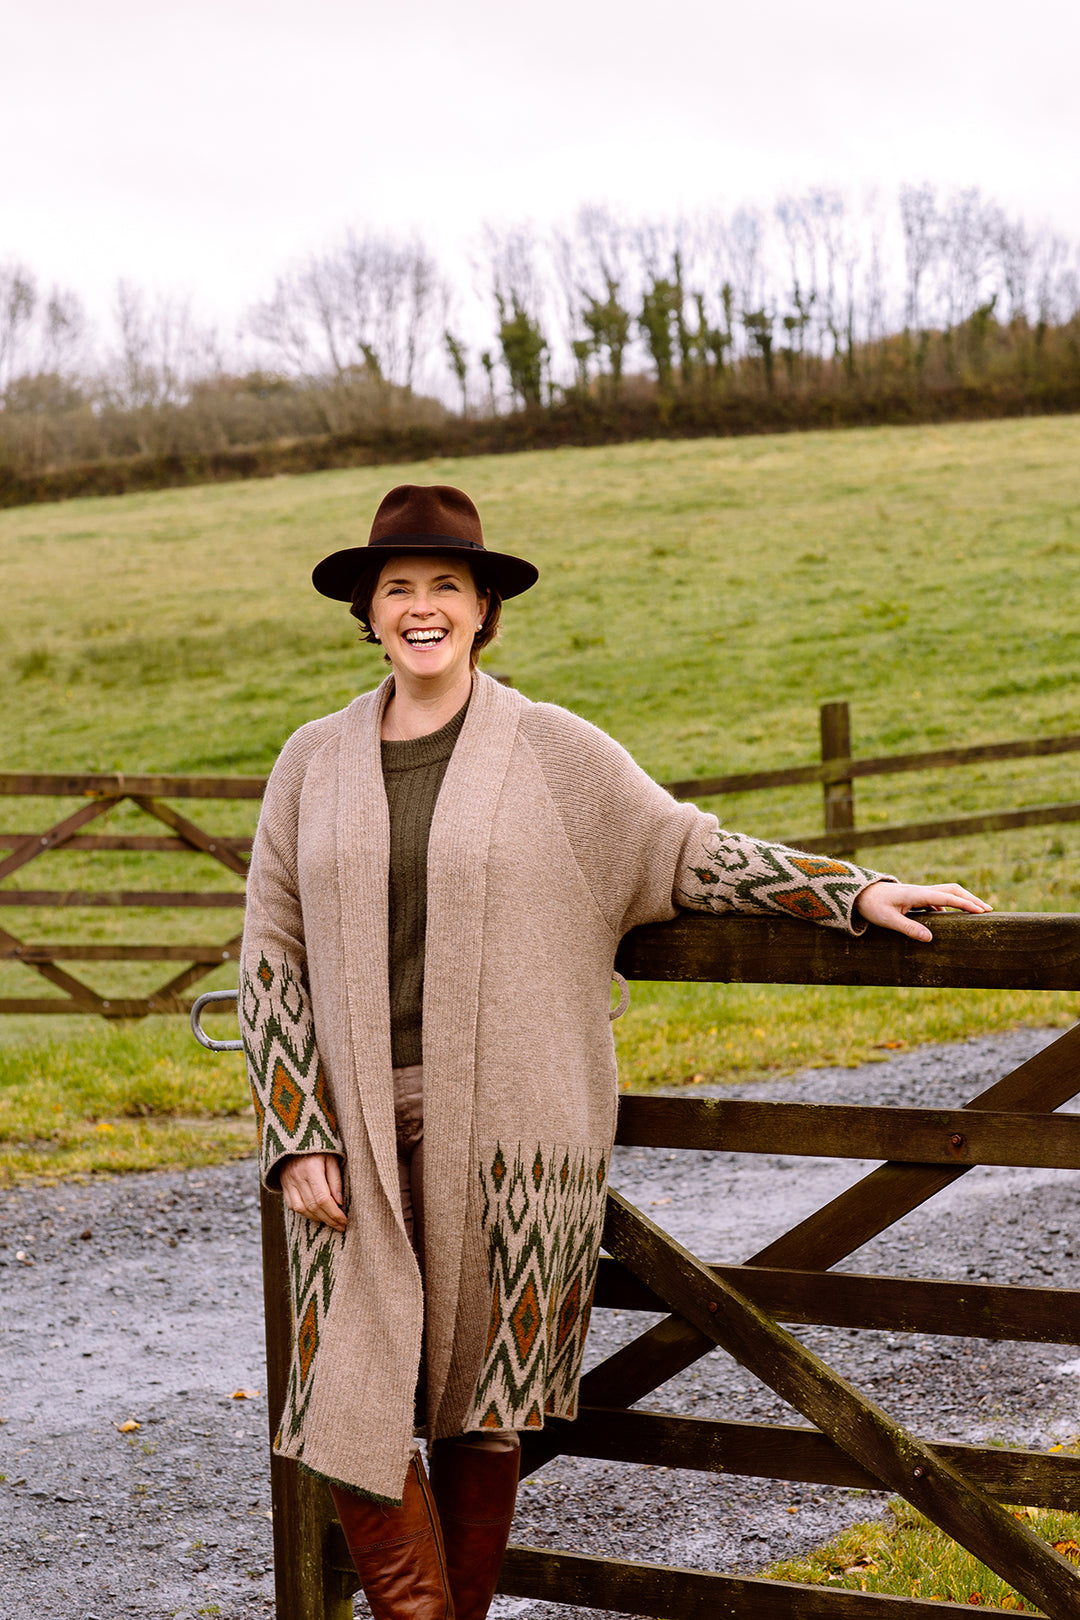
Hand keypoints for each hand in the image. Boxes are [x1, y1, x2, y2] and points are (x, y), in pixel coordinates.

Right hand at [279, 1152, 346, 1230]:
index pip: (323, 1199)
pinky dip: (305, 1213)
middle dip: (328, 1219)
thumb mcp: (332, 1158)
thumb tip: (339, 1203)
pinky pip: (292, 1206)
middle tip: (341, 1226)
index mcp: (311, 1169)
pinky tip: (316, 1215)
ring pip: (302, 1209)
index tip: (344, 1221)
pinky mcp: (284, 1185)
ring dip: (317, 1219)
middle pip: (313, 1207)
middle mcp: (297, 1177)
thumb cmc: (319, 1147)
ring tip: (330, 1222)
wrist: (295, 1136)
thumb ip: (335, 1180)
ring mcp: (288, 1182)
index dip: (334, 1213)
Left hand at [855, 880, 992, 942]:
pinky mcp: (915, 897)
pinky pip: (937, 898)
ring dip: (962, 900)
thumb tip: (929, 938)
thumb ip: (908, 928)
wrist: (858, 893)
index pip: (947, 897)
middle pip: (953, 890)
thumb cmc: (871, 906)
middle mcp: (920, 891)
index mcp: (917, 894)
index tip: (982, 911)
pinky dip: (949, 904)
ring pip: (946, 892)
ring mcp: (918, 893)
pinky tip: (951, 917)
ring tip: (977, 912)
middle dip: (971, 899)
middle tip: (988, 910)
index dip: (965, 904)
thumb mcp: (888, 920)